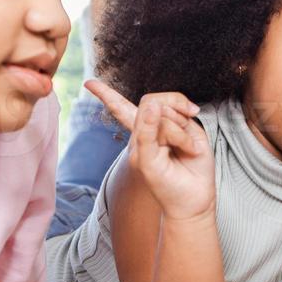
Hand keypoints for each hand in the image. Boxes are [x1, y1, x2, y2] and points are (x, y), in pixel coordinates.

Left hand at [85, 79, 214, 220]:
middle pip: (150, 101)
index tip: (88, 83)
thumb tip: (153, 104)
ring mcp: (175, 125)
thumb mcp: (146, 161)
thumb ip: (145, 132)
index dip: (107, 94)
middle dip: (157, 117)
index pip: (120, 109)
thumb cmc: (165, 185)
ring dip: (174, 133)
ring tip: (181, 152)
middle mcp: (155, 126)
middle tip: (166, 144)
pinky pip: (183, 119)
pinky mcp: (193, 127)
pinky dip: (184, 136)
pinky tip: (191, 149)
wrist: (192, 199)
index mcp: (138, 134)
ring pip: (168, 110)